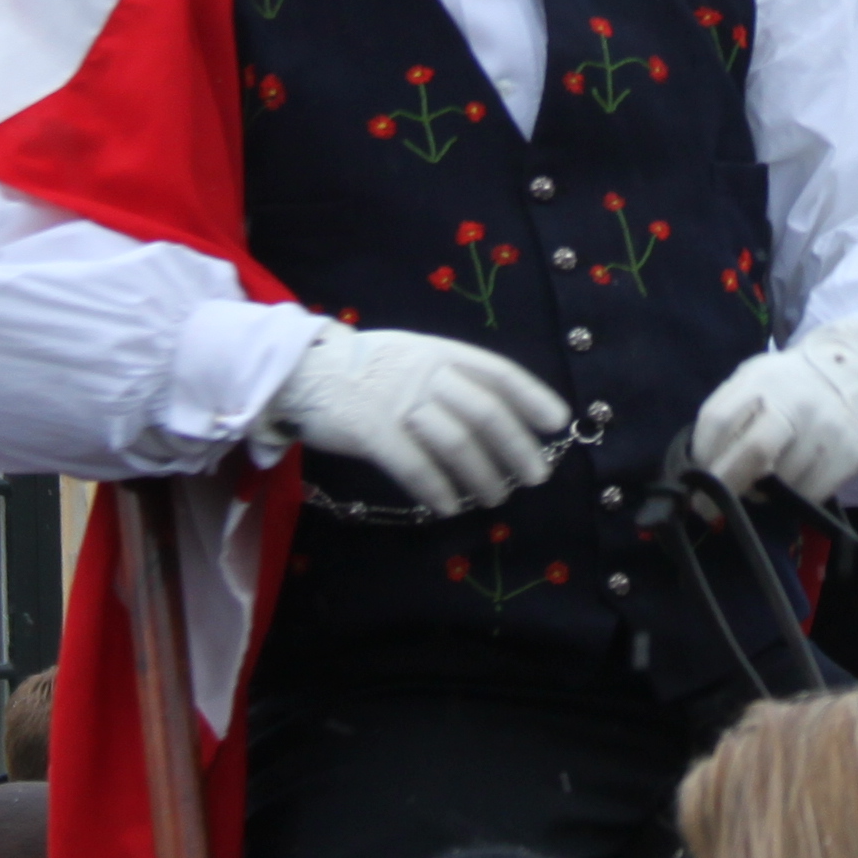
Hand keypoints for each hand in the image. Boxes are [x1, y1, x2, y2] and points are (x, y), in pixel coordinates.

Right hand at [266, 326, 565, 515]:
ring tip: (496, 497)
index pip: (498, 372)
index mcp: (439, 351)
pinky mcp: (370, 430)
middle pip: (486, 411)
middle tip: (535, 476)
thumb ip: (450, 378)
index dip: (532, 397)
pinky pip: (414, 466)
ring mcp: (398, 400)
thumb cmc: (364, 369)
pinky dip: (437, 489)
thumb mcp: (412, 356)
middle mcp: (424, 372)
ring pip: (456, 442)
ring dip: (482, 475)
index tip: (557, 423)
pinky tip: (450, 506)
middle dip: (517, 447)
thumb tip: (500, 416)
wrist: (300, 371)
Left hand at [691, 321, 857, 503]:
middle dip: (724, 486)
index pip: (719, 420)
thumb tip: (700, 468)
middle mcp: (795, 402)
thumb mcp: (755, 381)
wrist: (853, 374)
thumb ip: (727, 414)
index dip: (702, 455)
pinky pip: (807, 493)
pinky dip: (790, 497)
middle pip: (753, 452)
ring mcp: (825, 429)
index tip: (695, 476)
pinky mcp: (847, 454)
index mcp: (762, 379)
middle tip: (706, 510)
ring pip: (780, 481)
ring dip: (760, 491)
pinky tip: (790, 482)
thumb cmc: (789, 386)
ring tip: (762, 481)